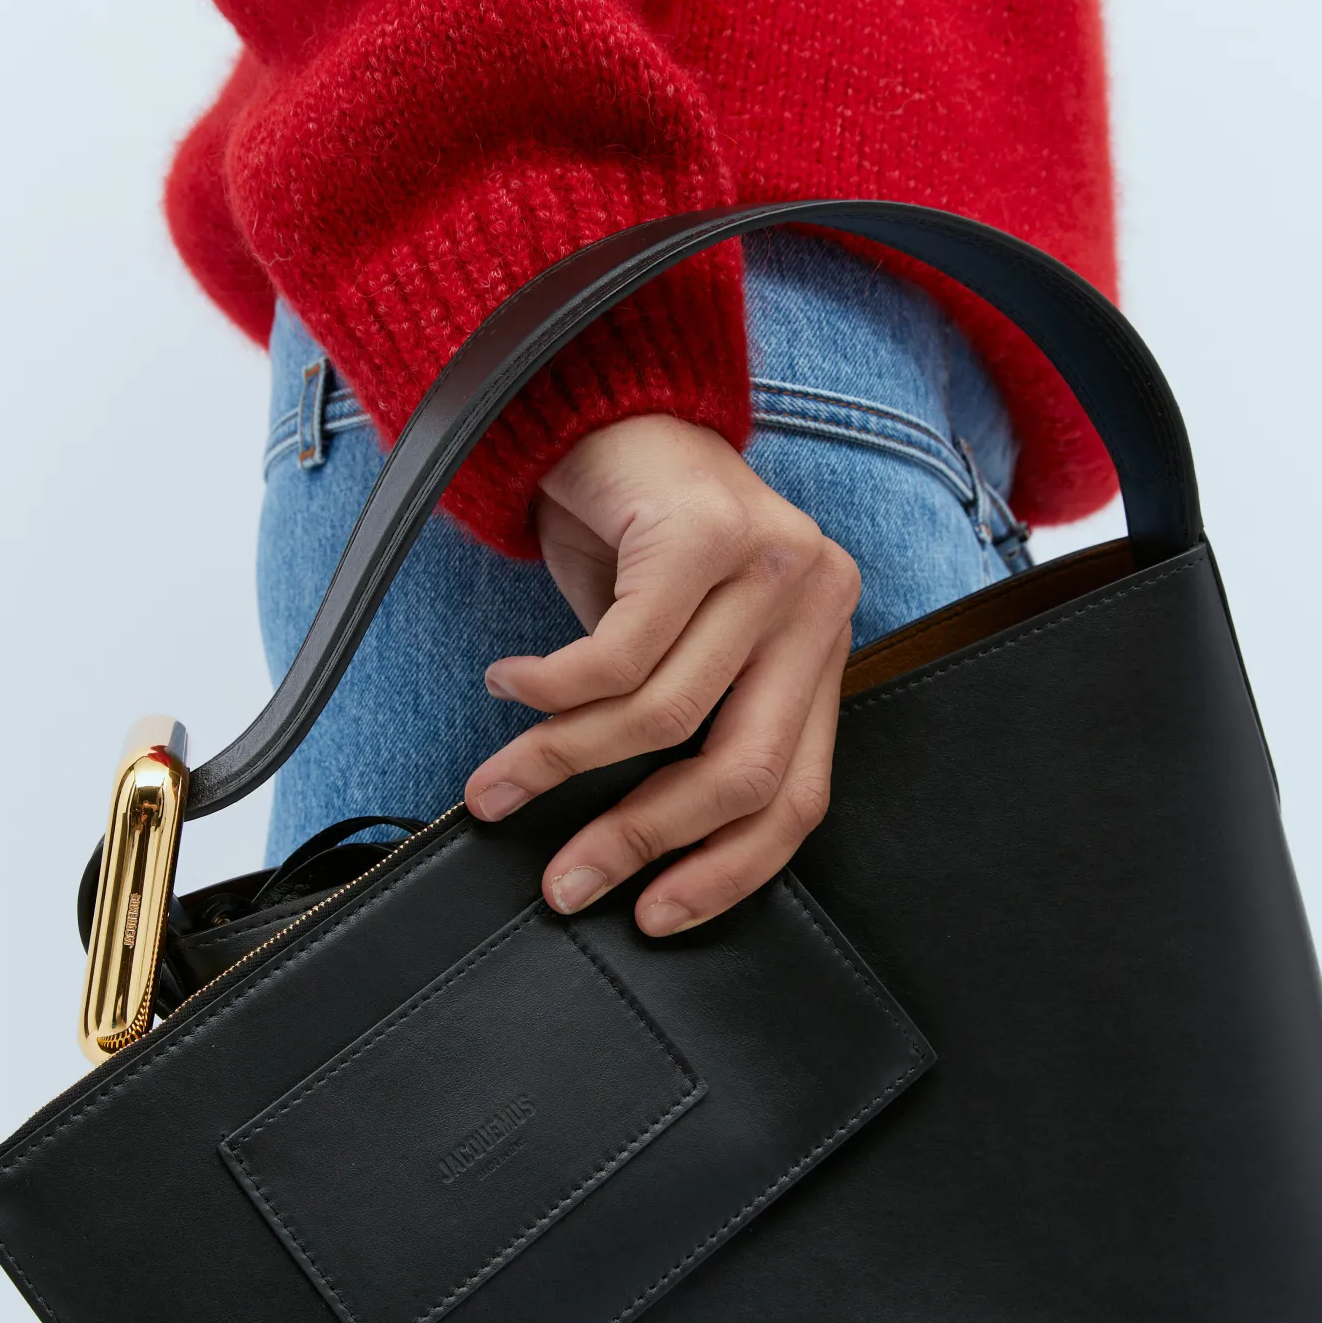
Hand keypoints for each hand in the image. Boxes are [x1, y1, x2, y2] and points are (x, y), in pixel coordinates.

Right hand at [464, 414, 859, 934]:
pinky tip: (510, 686)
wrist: (603, 405)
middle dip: (642, 837)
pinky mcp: (706, 531)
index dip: (727, 870)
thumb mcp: (680, 646)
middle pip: (744, 768)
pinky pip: (614, 655)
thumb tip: (629, 850)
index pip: (799, 792)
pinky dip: (547, 690)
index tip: (654, 917)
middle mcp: (818, 604)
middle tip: (566, 881)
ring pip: (662, 714)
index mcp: (821, 646)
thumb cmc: (636, 538)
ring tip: (499, 783)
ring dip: (562, 763)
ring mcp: (773, 562)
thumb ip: (688, 728)